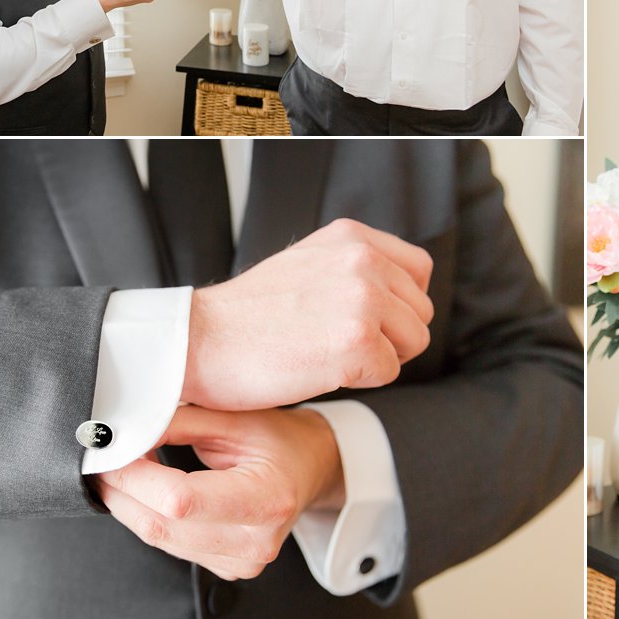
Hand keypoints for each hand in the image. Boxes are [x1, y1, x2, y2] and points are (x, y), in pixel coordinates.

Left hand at [95, 406, 342, 579]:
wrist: (310, 468)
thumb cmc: (278, 438)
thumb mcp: (234, 418)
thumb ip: (178, 424)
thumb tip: (124, 433)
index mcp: (267, 500)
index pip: (180, 500)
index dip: (135, 476)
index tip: (111, 450)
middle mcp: (256, 542)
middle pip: (161, 526)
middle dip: (121, 489)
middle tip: (103, 457)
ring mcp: (241, 562)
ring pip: (158, 539)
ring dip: (128, 503)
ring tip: (124, 467)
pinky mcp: (227, 569)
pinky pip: (169, 546)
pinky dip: (148, 516)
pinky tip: (146, 491)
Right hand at [182, 218, 434, 411]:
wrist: (198, 341)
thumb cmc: (247, 316)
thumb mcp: (307, 263)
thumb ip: (354, 267)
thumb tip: (399, 293)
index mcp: (352, 237)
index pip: (418, 270)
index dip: (397, 304)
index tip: (361, 319)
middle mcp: (363, 259)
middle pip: (419, 311)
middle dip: (389, 336)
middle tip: (336, 343)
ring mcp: (363, 299)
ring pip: (413, 342)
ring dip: (378, 358)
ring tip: (328, 354)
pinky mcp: (358, 341)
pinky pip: (388, 373)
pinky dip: (359, 381)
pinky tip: (319, 369)